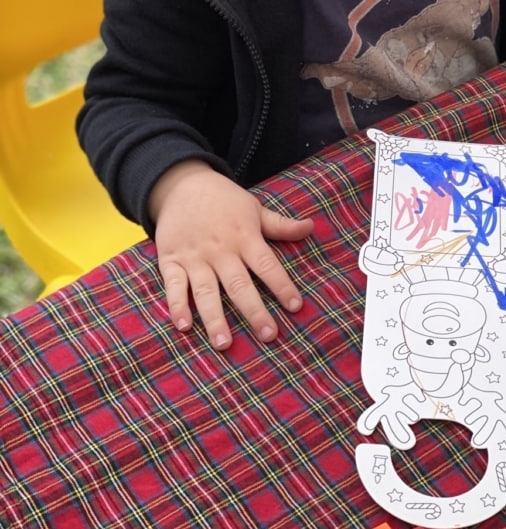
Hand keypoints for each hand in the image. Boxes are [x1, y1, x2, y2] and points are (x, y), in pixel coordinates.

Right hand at [149, 161, 314, 350]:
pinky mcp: (171, 261)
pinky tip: (184, 327)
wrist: (181, 184)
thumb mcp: (254, 208)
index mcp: (245, 237)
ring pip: (206, 291)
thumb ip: (280, 225)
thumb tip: (311, 227)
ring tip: (224, 343)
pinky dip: (177, 306)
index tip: (296, 306)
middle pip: (239, 284)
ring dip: (215, 318)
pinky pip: (174, 286)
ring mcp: (195, 257)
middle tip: (268, 335)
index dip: (282, 285)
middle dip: (254, 311)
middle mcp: (221, 250)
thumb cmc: (223, 200)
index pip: (267, 265)